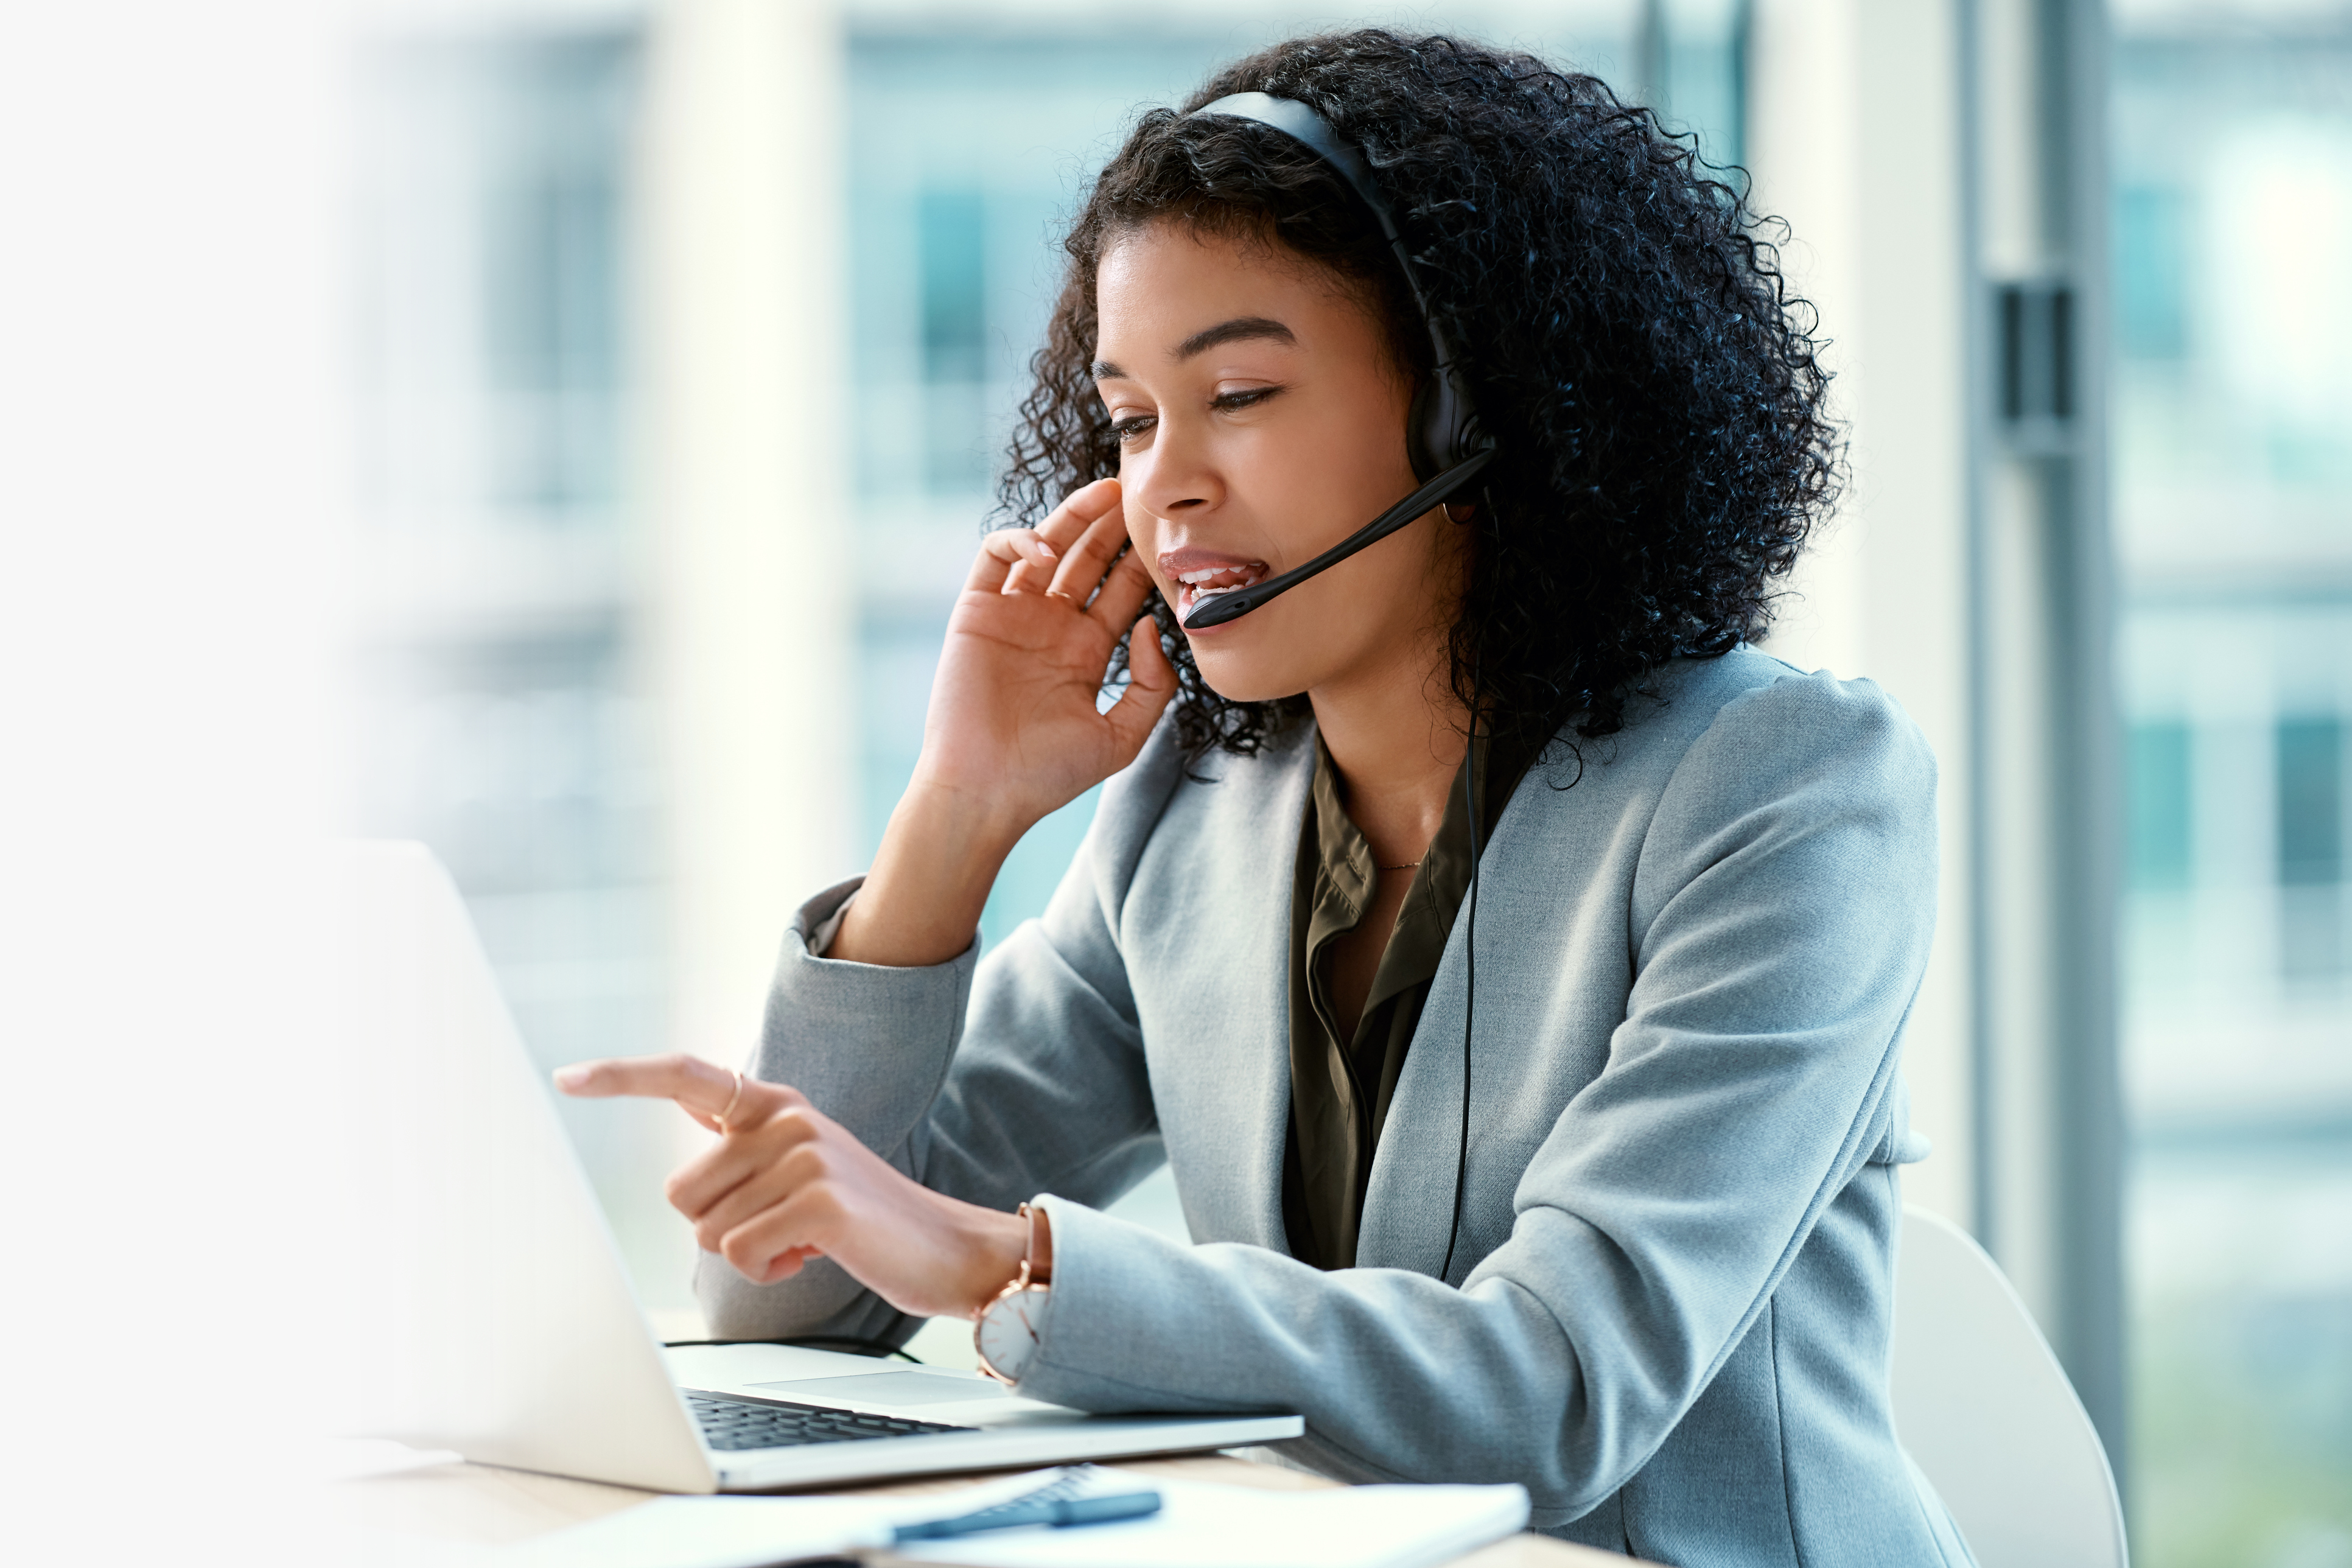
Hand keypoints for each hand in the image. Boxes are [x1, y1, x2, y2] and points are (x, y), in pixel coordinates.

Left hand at [554, 1053, 1026, 1319]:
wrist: (944, 1245)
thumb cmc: (860, 1216)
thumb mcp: (801, 1163)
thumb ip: (746, 1142)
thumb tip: (691, 1121)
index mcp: (774, 1103)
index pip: (685, 1076)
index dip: (622, 1077)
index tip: (567, 1077)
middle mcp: (784, 1118)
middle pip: (681, 1192)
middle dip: (720, 1227)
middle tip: (781, 1226)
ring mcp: (803, 1155)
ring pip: (708, 1230)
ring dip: (749, 1252)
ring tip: (804, 1239)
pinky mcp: (818, 1202)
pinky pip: (741, 1255)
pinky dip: (770, 1272)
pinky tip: (813, 1256)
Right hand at [833, 479, 1175, 966]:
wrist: (986, 791)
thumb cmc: (1049, 773)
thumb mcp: (1122, 735)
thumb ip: (1151, 684)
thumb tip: (1151, 624)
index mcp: (1086, 652)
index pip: (1120, 591)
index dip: (1141, 562)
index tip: (1169, 539)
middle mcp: (1052, 627)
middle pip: (1087, 560)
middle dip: (1112, 528)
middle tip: (1140, 497)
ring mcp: (1014, 616)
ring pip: (1046, 547)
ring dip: (1074, 518)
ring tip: (1105, 494)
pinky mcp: (976, 612)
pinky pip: (995, 557)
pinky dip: (1019, 540)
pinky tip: (1046, 548)